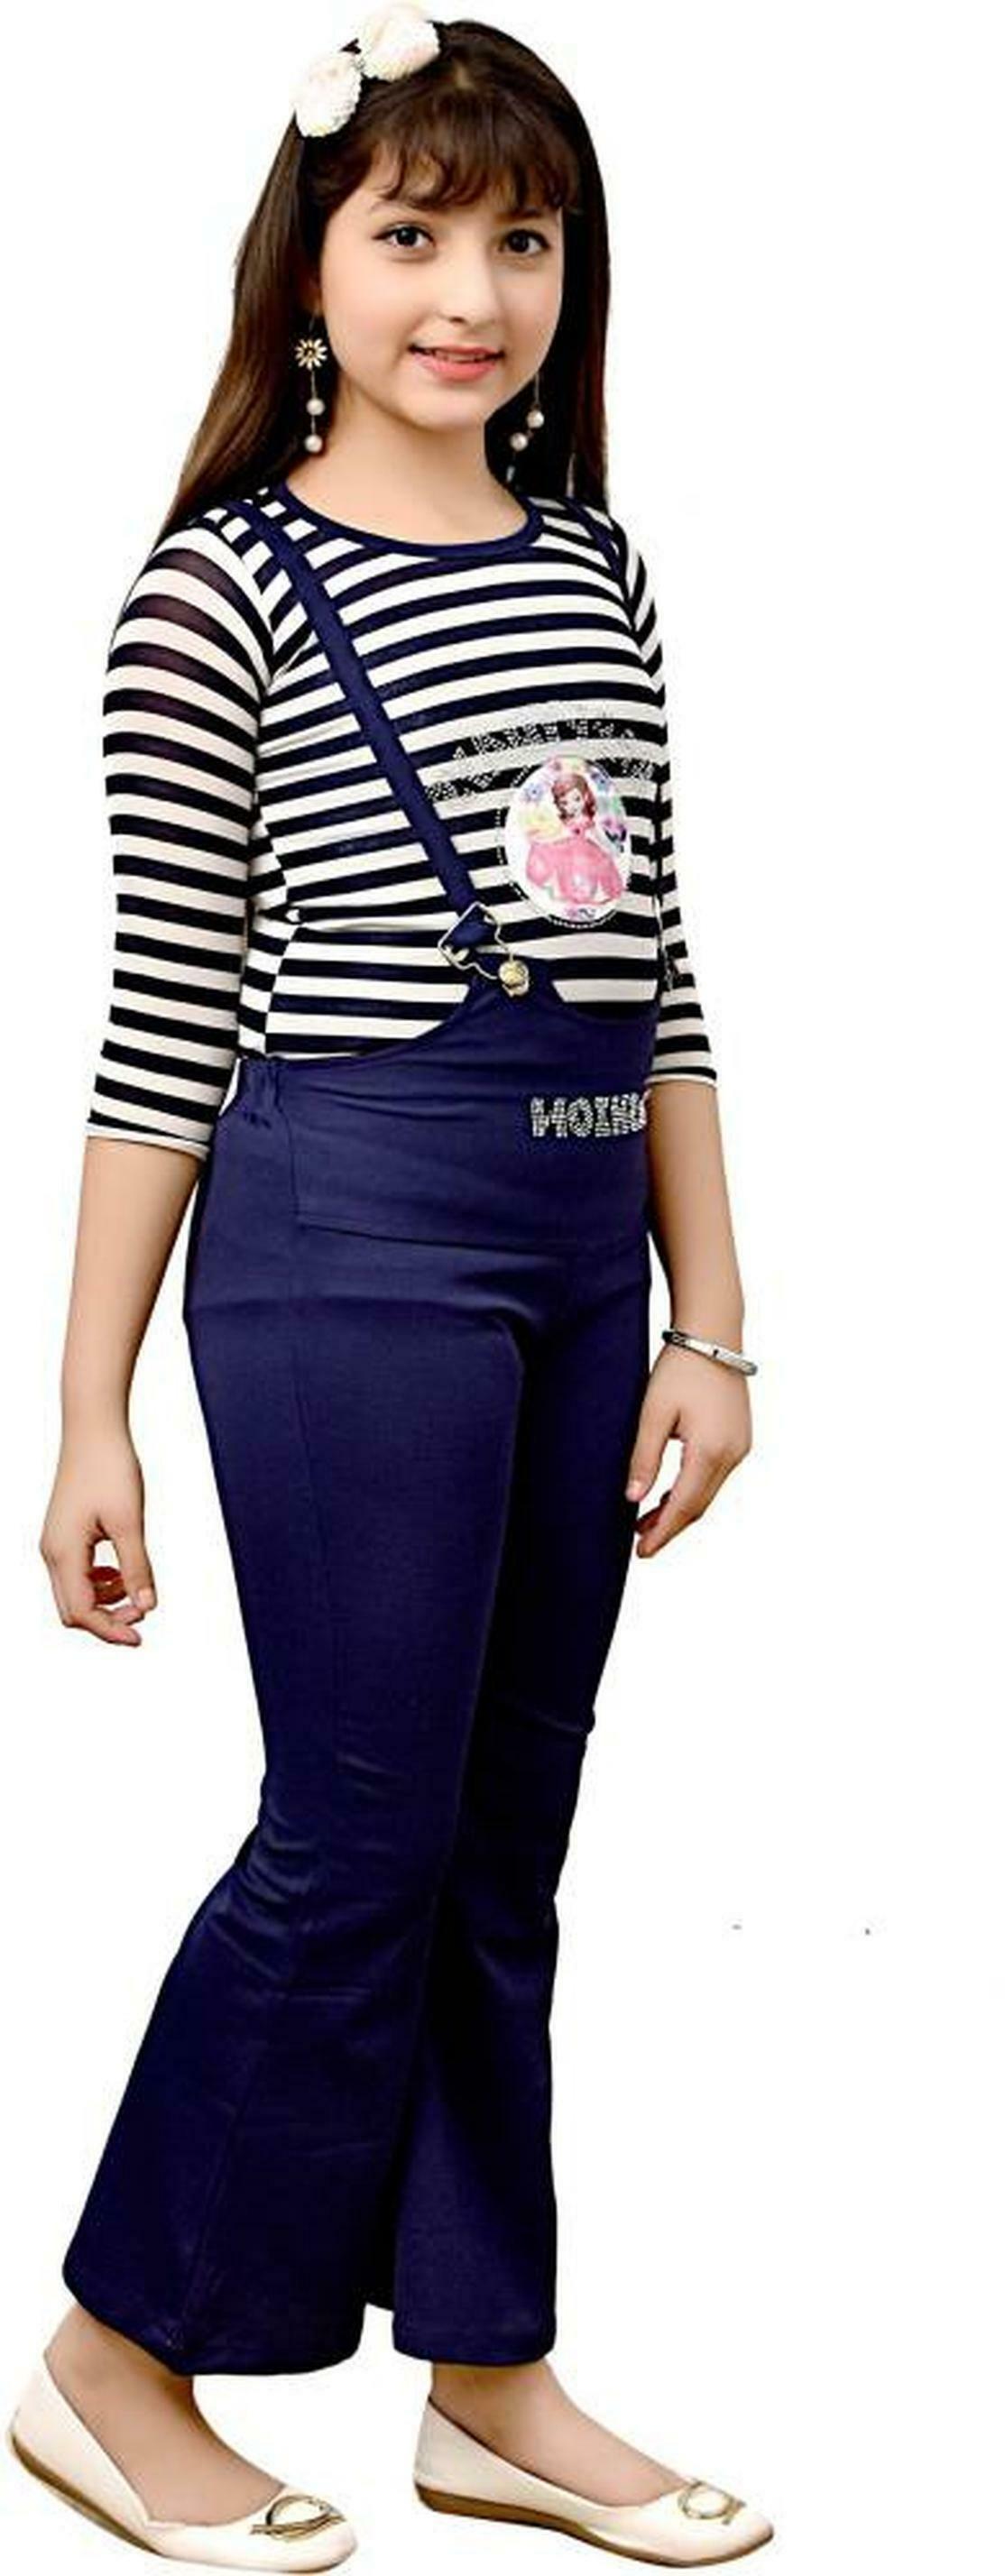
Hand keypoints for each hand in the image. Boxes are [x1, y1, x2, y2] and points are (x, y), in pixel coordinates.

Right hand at [39, 1424, 157, 1644]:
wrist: (93, 1429)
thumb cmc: (110, 1468)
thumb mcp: (130, 1522)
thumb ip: (137, 1567)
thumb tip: (147, 1606)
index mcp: (64, 1552)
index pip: (82, 1612)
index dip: (111, 1630)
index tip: (141, 1637)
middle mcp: (52, 1552)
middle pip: (73, 1610)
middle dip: (107, 1620)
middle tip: (142, 1613)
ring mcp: (55, 1543)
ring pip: (74, 1593)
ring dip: (104, 1601)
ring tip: (135, 1588)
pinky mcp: (64, 1534)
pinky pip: (77, 1573)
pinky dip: (100, 1583)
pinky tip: (122, 1571)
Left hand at [625, 1344, 751, 1556]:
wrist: (713, 1334)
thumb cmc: (680, 1368)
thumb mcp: (653, 1413)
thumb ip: (644, 1457)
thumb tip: (633, 1499)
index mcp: (710, 1451)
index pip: (684, 1506)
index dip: (662, 1533)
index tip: (642, 1554)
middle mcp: (732, 1454)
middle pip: (699, 1505)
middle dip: (670, 1526)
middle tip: (640, 1543)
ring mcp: (740, 1447)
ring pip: (708, 1493)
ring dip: (680, 1509)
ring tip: (648, 1521)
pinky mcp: (740, 1439)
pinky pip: (715, 1476)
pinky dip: (693, 1490)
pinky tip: (672, 1493)